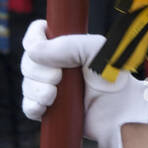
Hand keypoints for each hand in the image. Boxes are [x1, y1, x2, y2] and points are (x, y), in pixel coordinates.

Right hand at [21, 19, 147, 147]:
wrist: (121, 112)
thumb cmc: (114, 77)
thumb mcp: (96, 50)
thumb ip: (67, 45)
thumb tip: (33, 52)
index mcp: (65, 46)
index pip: (36, 35)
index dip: (33, 40)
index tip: (40, 48)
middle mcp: (55, 65)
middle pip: (28, 61)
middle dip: (38, 71)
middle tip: (59, 78)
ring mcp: (51, 87)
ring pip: (27, 84)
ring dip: (36, 90)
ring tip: (54, 96)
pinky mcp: (50, 109)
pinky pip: (28, 107)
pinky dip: (32, 106)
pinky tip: (44, 107)